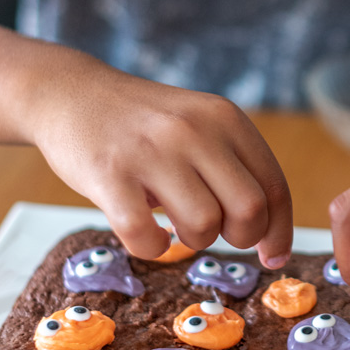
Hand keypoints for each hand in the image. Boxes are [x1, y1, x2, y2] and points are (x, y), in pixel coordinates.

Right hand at [27, 55, 292, 263]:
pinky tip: (146, 231)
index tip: (271, 256)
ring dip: (192, 239)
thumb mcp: (200, 126)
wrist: (71, 93)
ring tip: (173, 219)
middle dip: (241, 238)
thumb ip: (236, 169)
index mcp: (226, 119)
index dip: (278, 232)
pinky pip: (146, 237)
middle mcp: (194, 130)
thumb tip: (272, 243)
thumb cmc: (145, 125)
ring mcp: (151, 151)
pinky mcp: (109, 174)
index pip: (274, 188)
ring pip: (203, 227)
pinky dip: (151, 246)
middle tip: (215, 231)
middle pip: (250, 211)